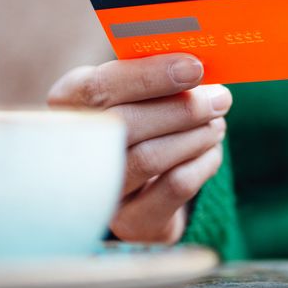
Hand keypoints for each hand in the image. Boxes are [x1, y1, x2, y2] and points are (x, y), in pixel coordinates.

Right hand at [47, 53, 230, 243]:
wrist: (140, 189)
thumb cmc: (142, 123)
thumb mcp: (137, 94)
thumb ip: (154, 77)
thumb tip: (197, 65)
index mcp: (67, 106)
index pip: (96, 88)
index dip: (148, 76)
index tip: (193, 66)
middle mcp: (73, 151)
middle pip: (125, 124)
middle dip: (183, 108)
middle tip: (220, 98)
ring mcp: (98, 191)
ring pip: (150, 158)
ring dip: (196, 134)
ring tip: (216, 122)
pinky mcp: (130, 222)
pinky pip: (175, 186)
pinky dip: (203, 162)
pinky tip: (211, 150)